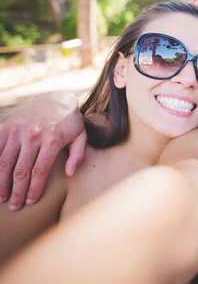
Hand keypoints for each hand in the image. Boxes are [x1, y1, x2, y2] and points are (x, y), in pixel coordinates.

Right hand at [0, 92, 86, 209]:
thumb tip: (70, 174)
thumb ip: (78, 156)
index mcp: (52, 139)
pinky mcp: (6, 127)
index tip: (30, 201)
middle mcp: (33, 135)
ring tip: (1, 197)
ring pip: (4, 162)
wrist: (54, 99)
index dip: (33, 189)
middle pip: (20, 170)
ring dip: (1, 182)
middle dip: (16, 191)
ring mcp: (17, 130)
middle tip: (14, 206)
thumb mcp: (81, 137)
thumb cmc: (70, 123)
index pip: (40, 171)